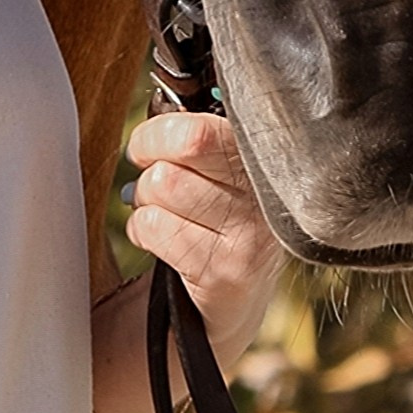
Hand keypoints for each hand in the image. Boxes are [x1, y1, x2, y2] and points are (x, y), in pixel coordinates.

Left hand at [123, 108, 283, 379]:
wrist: (228, 307)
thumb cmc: (215, 224)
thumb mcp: (220, 176)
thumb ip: (201, 138)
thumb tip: (156, 105)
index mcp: (266, 160)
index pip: (202, 126)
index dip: (160, 132)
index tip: (148, 146)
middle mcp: (268, 194)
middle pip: (186, 145)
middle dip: (151, 161)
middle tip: (151, 180)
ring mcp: (252, 234)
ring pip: (163, 186)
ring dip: (146, 202)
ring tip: (161, 215)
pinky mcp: (228, 271)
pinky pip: (158, 229)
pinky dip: (144, 232)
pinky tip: (159, 242)